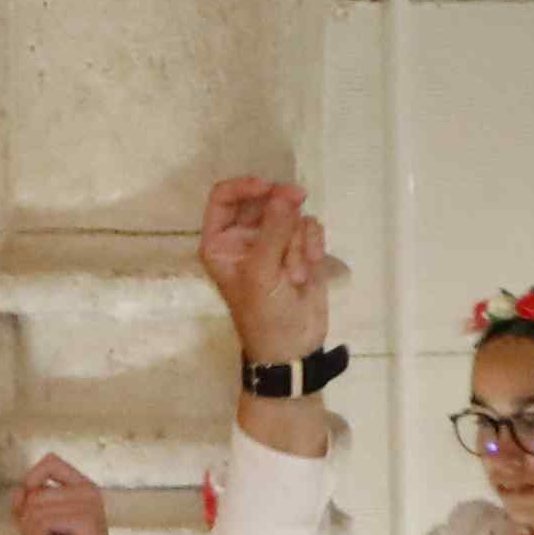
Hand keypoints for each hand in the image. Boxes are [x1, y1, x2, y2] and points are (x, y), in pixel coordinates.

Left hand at [9, 454, 124, 534]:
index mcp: (80, 486)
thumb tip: (18, 491)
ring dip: (29, 534)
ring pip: (36, 507)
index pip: (50, 461)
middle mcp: (89, 491)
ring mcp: (90, 505)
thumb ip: (26, 507)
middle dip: (25, 520)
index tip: (27, 509)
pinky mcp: (87, 522)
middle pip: (36, 491)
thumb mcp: (39, 528)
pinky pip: (45, 521)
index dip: (31, 480)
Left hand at [194, 174, 336, 364]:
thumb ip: (273, 231)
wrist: (293, 347)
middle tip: (299, 203)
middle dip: (282, 213)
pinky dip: (313, 243)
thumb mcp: (262, 273)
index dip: (245, 187)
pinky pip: (309, 227)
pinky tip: (313, 264)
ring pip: (290, 214)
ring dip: (298, 239)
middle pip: (264, 200)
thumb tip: (284, 195)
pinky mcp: (299, 248)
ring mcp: (273, 241)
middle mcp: (244, 237)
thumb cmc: (264, 314)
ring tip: (296, 272)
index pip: (224, 197)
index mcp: (220, 242)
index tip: (269, 189)